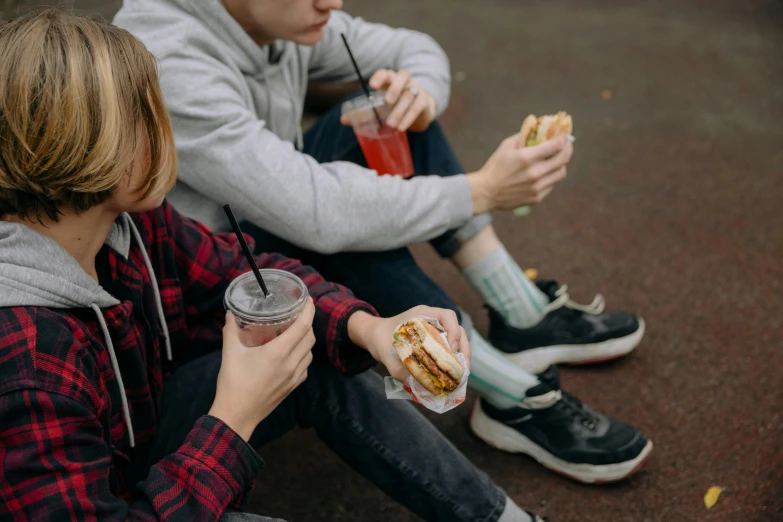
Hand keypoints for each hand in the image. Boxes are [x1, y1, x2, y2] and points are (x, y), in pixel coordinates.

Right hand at [209, 299, 315, 440]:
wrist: (237, 415)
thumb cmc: (233, 383)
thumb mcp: (230, 353)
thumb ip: (231, 331)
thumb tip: (230, 314)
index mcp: (278, 353)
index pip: (303, 327)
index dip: (309, 311)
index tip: (308, 300)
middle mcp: (291, 364)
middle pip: (310, 338)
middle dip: (308, 323)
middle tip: (299, 315)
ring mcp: (294, 377)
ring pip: (309, 353)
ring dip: (306, 340)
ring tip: (295, 332)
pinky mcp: (292, 387)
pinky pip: (305, 367)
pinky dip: (303, 356)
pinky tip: (292, 354)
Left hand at [340, 69, 436, 131]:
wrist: (418, 113)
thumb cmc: (394, 107)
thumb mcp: (379, 109)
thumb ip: (363, 114)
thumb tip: (344, 120)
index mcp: (391, 80)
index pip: (386, 73)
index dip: (380, 77)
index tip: (372, 85)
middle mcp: (405, 82)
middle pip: (403, 76)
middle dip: (395, 88)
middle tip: (387, 102)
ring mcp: (416, 89)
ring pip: (410, 94)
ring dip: (400, 110)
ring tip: (391, 124)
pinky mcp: (424, 102)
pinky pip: (418, 106)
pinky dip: (409, 117)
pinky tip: (401, 127)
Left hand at [347, 306, 470, 382]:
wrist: (372, 335)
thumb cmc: (379, 338)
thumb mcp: (385, 354)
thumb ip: (398, 370)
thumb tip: (416, 385)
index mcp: (422, 314)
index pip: (447, 316)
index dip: (454, 331)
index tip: (451, 348)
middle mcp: (431, 320)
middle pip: (457, 329)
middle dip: (463, 347)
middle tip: (463, 366)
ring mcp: (434, 330)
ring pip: (456, 339)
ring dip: (461, 354)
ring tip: (461, 372)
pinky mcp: (433, 341)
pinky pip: (448, 347)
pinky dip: (452, 359)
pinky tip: (451, 372)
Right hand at [468, 134, 572, 213]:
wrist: (486, 192)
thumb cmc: (495, 167)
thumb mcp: (506, 146)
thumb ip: (523, 136)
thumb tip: (537, 129)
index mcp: (526, 158)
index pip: (554, 146)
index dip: (563, 139)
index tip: (565, 136)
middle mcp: (534, 173)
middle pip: (563, 160)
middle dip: (568, 149)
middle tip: (567, 145)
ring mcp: (536, 187)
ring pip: (560, 173)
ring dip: (561, 164)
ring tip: (557, 160)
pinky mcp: (536, 198)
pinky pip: (551, 185)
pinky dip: (551, 177)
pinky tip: (545, 173)